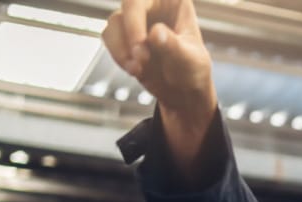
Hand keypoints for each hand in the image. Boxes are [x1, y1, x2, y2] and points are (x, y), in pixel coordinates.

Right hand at [102, 0, 215, 120]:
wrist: (182, 92)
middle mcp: (154, 4)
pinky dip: (118, 55)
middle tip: (141, 61)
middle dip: (131, 35)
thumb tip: (155, 32)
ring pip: (114, 23)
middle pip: (128, 6)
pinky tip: (135, 70)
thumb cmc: (192, 71)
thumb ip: (173, 46)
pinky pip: (109, 37)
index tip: (141, 43)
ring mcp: (137, 18)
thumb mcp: (189, 60)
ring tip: (138, 70)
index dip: (136, 19)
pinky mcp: (124, 34)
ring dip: (121, 49)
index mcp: (174, 1)